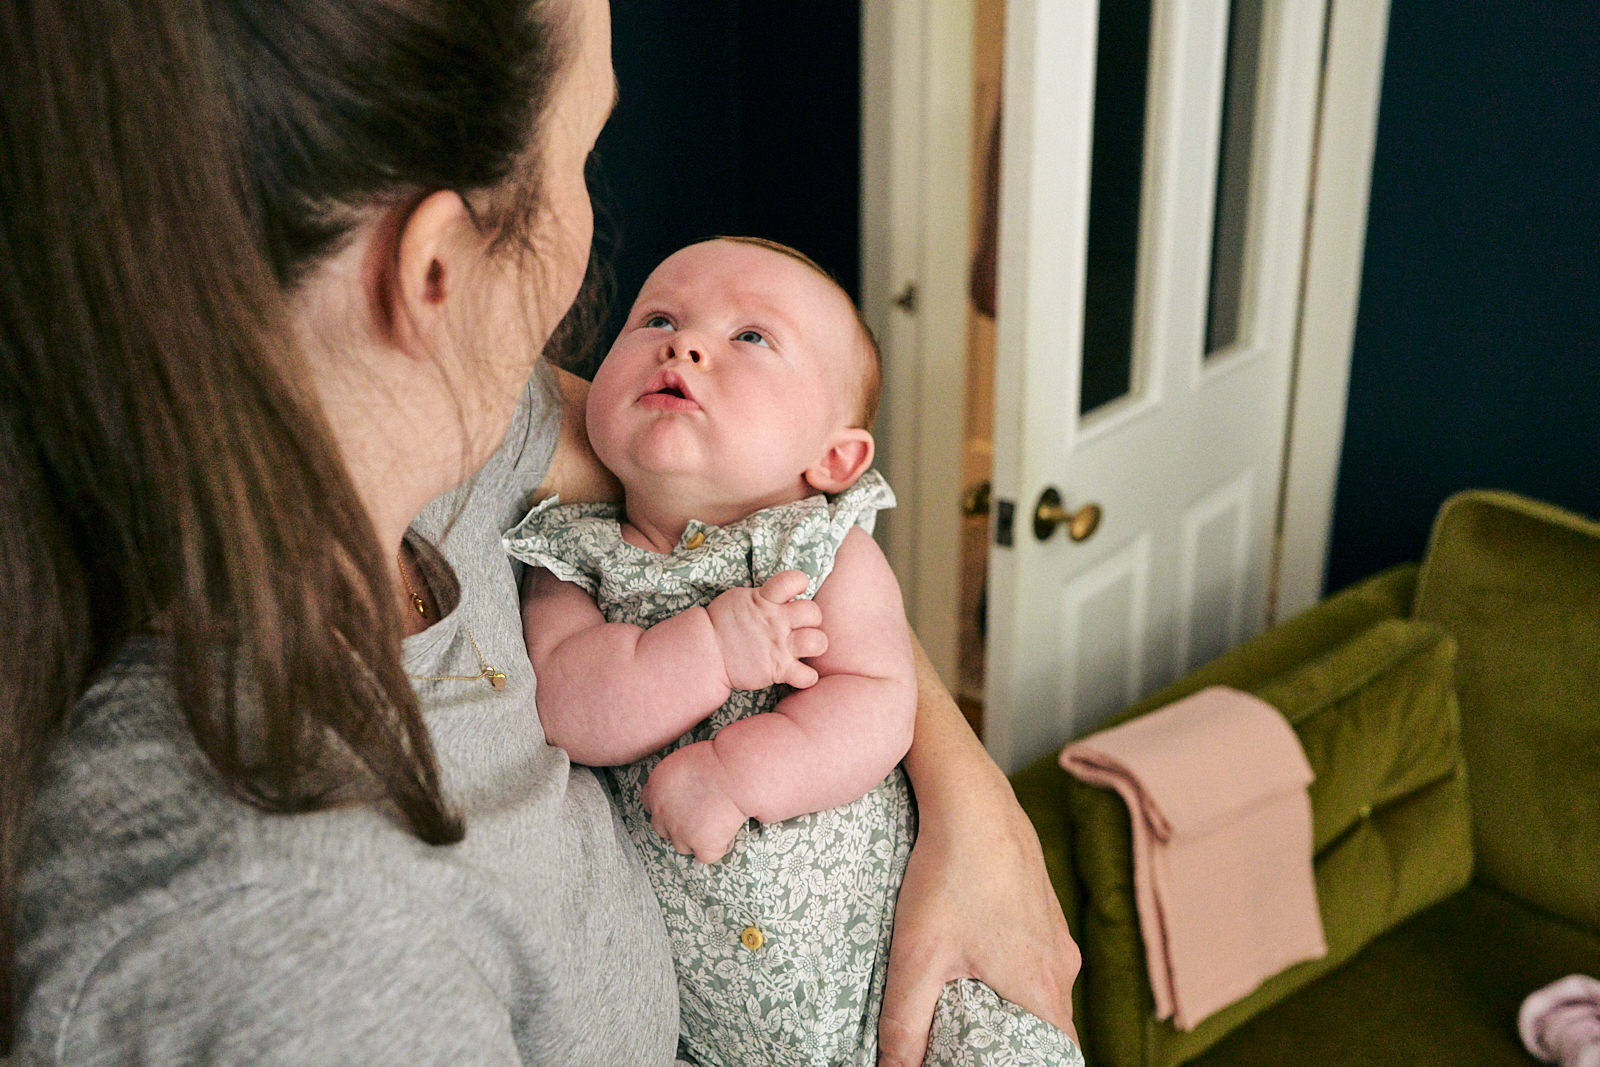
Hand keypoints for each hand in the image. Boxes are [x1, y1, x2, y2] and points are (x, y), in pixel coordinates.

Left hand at [641, 740, 748, 863]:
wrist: (737, 771)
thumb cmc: (719, 758)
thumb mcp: (683, 762)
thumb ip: (675, 781)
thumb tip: (680, 794)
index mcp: (656, 787)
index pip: (650, 805)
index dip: (667, 807)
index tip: (683, 804)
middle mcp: (661, 812)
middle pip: (663, 829)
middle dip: (679, 825)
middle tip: (702, 815)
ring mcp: (679, 831)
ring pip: (682, 846)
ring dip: (696, 839)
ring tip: (716, 824)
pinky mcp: (700, 844)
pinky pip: (705, 856)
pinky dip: (716, 847)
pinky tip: (727, 833)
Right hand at [705, 570, 826, 691]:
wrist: (706, 652)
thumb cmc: (722, 623)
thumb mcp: (741, 599)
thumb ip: (765, 596)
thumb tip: (785, 595)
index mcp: (765, 599)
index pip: (793, 580)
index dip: (799, 583)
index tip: (796, 592)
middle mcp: (776, 621)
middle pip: (813, 612)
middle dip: (812, 618)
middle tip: (800, 625)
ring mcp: (779, 646)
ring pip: (818, 641)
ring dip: (815, 644)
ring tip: (804, 646)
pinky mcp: (778, 670)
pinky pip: (808, 676)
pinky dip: (807, 677)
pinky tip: (799, 672)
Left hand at [877, 779, 1080, 1064]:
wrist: (972, 800)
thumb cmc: (950, 876)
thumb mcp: (917, 958)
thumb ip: (905, 1026)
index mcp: (1043, 990)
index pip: (1049, 1058)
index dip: (1018, 1066)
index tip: (981, 1060)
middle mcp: (1062, 966)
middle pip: (1041, 1026)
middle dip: (1004, 1039)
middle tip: (962, 1040)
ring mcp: (1055, 933)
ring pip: (1036, 988)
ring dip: (1004, 1000)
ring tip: (961, 1000)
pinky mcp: (1042, 906)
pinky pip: (1031, 954)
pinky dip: (1006, 966)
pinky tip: (970, 951)